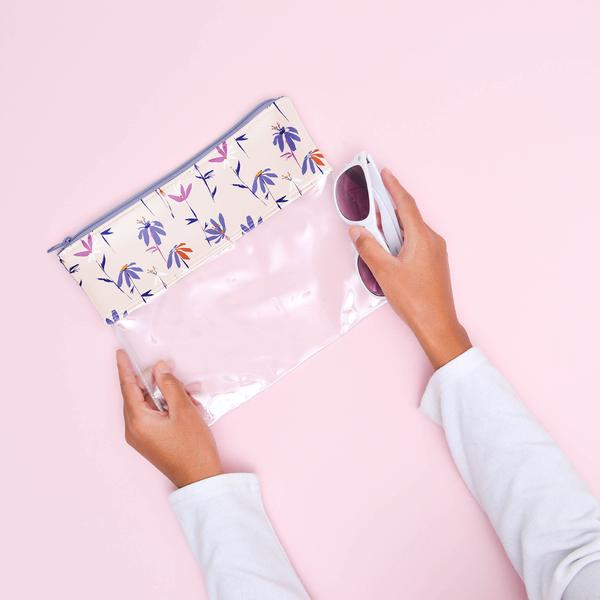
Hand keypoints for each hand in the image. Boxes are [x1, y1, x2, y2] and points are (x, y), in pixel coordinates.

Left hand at [117, 350, 223, 487]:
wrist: (200, 478)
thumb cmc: (193, 447)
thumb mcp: (184, 409)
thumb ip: (169, 385)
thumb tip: (159, 368)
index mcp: (137, 421)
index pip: (128, 387)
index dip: (125, 368)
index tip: (120, 352)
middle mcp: (134, 429)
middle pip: (140, 395)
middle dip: (159, 381)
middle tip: (174, 370)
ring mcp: (142, 437)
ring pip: (151, 404)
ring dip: (169, 395)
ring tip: (192, 394)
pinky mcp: (151, 440)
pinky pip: (156, 415)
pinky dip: (170, 407)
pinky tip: (189, 405)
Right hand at [349, 168, 471, 369]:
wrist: (437, 324)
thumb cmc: (415, 300)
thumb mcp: (384, 272)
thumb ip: (368, 248)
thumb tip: (357, 231)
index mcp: (422, 237)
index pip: (405, 204)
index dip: (393, 186)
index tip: (384, 173)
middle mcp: (432, 240)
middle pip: (406, 216)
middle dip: (386, 211)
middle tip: (368, 209)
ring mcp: (435, 251)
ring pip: (410, 230)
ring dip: (392, 229)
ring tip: (374, 234)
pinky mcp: (434, 262)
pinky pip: (415, 242)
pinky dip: (400, 240)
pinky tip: (388, 251)